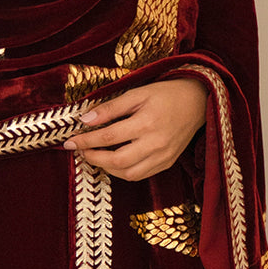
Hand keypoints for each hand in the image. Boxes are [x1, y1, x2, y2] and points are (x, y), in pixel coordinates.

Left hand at [64, 77, 207, 179]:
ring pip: (128, 174)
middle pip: (116, 161)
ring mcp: (163, 156)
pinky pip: (140, 175)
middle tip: (80, 150)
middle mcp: (155, 143)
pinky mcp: (167, 163)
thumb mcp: (137, 93)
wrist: (198, 101)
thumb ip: (110, 108)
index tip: (69, 142)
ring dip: (106, 168)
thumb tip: (85, 119)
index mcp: (146, 123)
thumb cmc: (166, 94)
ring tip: (95, 156)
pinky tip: (114, 162)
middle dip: (93, 157)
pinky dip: (123, 172)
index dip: (85, 141)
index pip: (108, 137)